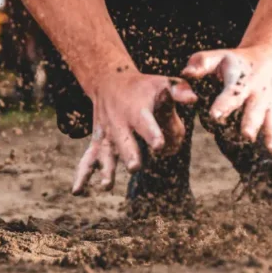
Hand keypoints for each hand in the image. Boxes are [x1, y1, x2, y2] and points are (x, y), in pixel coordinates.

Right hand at [71, 71, 196, 194]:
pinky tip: (77, 191)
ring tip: (106, 185)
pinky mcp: (98, 142)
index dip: (152, 133)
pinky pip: (88, 158)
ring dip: (106, 168)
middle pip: (125, 142)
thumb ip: (178, 92)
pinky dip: (82, 174)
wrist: (109, 81)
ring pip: (106, 153)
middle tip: (135, 167)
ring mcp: (107, 134)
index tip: (159, 145)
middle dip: (129, 155)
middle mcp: (119, 124)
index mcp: (137, 110)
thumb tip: (194, 99)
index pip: (145, 123)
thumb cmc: (143, 86)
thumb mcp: (161, 83)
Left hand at [182, 47, 271, 171]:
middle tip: (246, 136)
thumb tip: (185, 72)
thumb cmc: (235, 61)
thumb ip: (201, 63)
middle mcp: (258, 96)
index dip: (223, 104)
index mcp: (241, 82)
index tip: (215, 115)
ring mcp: (270, 108)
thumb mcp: (218, 56)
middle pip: (254, 111)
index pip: (231, 94)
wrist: (267, 58)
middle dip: (251, 124)